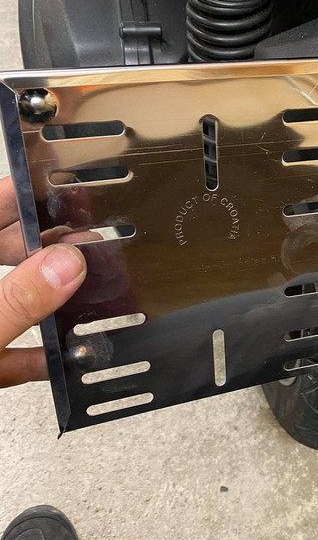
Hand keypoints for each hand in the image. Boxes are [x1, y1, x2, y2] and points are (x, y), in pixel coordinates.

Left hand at [0, 176, 85, 386]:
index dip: (19, 192)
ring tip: (85, 286)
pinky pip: (8, 354)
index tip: (59, 181)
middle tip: (88, 239)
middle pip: (3, 253)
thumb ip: (16, 301)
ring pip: (9, 301)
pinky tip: (66, 359)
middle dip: (45, 246)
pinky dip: (35, 357)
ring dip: (45, 300)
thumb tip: (67, 264)